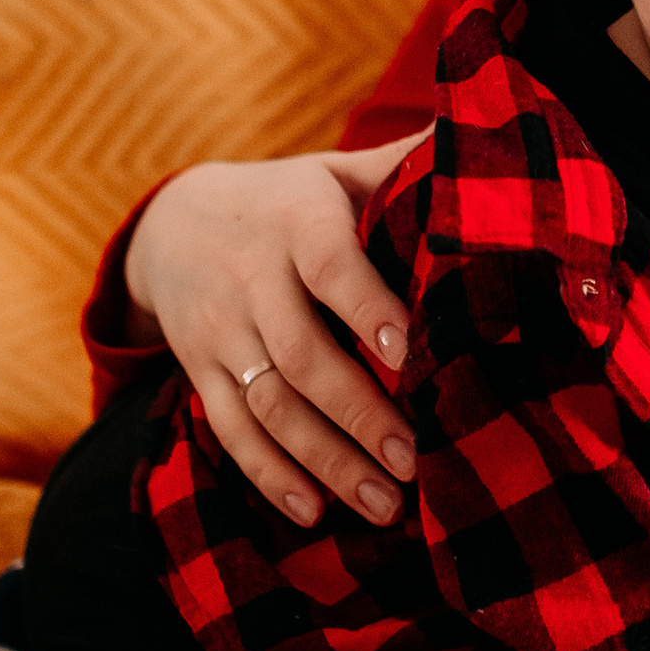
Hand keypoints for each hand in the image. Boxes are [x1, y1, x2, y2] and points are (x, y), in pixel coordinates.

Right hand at [122, 140, 428, 527]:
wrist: (172, 224)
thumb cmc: (287, 201)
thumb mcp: (332, 172)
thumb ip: (397, 166)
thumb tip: (477, 139)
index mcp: (296, 220)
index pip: (329, 266)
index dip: (367, 310)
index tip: (410, 355)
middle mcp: (251, 277)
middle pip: (300, 354)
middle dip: (358, 414)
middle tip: (415, 462)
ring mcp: (219, 330)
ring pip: (268, 404)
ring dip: (324, 459)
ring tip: (384, 504)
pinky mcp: (199, 371)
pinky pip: (228, 429)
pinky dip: (268, 474)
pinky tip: (313, 512)